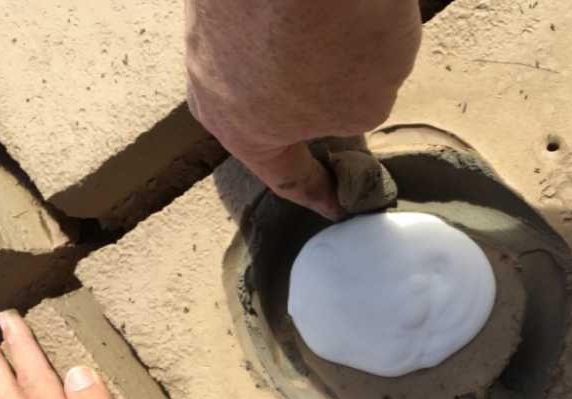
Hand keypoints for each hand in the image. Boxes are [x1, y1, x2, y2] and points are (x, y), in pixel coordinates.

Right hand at [185, 0, 420, 218]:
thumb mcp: (365, 100)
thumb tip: (339, 93)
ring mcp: (206, 28)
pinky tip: (319, 20)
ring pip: (258, 67)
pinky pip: (262, 22)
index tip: (339, 204)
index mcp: (241, 129)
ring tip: (336, 66)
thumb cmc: (334, 36)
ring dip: (297, 73)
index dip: (320, 194)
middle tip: (338, 136)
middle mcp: (209, 81)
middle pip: (264, 118)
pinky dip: (291, 30)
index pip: (286, 178)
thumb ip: (352, 114)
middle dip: (304, 129)